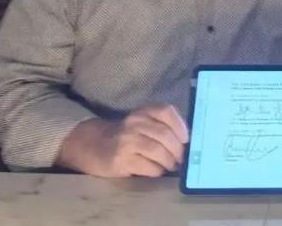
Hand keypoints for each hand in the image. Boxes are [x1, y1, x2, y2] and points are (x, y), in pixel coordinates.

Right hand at [57, 104, 188, 177]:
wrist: (94, 145)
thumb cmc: (126, 135)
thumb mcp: (143, 122)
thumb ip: (162, 126)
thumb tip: (186, 142)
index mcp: (143, 111)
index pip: (166, 111)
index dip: (180, 126)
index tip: (186, 139)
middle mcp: (134, 123)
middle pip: (164, 134)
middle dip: (177, 150)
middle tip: (181, 159)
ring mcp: (126, 141)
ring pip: (157, 151)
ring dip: (169, 162)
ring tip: (171, 166)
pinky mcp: (120, 160)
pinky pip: (147, 166)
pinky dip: (157, 170)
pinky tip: (157, 171)